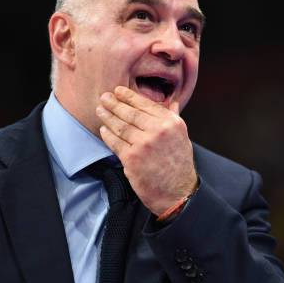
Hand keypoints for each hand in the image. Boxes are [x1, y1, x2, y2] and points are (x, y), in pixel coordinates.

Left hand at [96, 86, 197, 215]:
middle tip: (104, 97)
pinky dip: (107, 135)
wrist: (178, 191)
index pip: (146, 105)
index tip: (119, 91)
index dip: (130, 96)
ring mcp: (144, 144)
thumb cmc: (180, 164)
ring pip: (121, 127)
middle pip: (130, 114)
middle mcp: (158, 131)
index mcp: (171, 123)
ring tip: (100, 110)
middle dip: (114, 104)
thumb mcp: (182, 136)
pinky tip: (103, 129)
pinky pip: (115, 143)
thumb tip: (171, 102)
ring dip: (107, 117)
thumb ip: (173, 117)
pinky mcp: (132, 159)